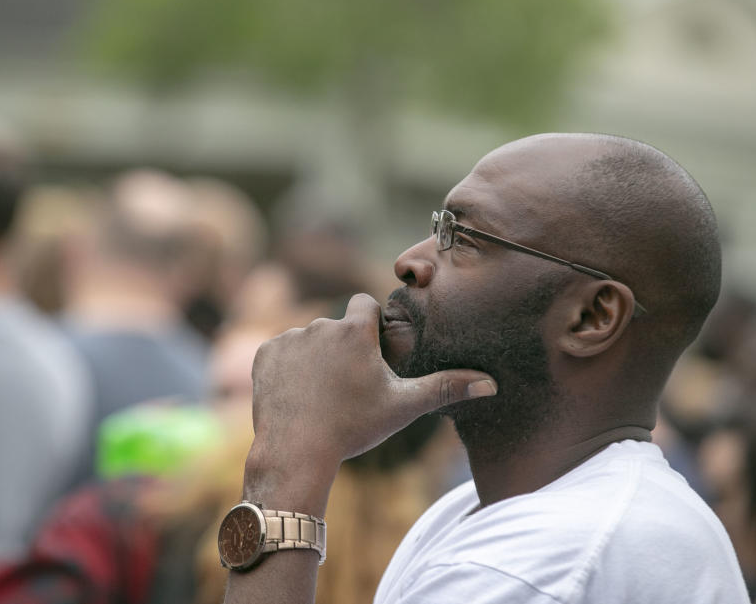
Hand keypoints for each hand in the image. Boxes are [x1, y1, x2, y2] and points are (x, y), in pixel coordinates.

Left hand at [245, 293, 496, 497]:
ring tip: (320, 396)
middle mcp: (320, 325)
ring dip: (314, 358)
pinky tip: (297, 396)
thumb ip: (446, 387)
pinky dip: (288, 369)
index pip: (365, 303)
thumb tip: (491, 383)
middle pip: (336, 326)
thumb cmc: (353, 428)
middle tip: (348, 386)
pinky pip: (281, 353)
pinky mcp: (265, 354)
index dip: (369, 323)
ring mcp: (289, 338)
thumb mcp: (403, 407)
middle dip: (342, 347)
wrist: (296, 452)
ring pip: (308, 340)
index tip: (371, 349)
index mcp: (355, 330)